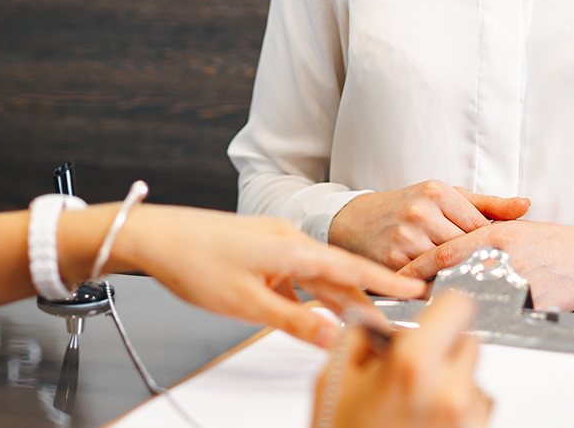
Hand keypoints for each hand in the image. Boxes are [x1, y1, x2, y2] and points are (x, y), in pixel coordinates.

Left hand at [108, 206, 427, 347]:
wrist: (156, 235)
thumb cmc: (195, 263)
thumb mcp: (248, 305)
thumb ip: (295, 322)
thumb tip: (333, 338)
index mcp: (293, 249)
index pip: (353, 271)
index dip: (387, 285)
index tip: (418, 291)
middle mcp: (289, 238)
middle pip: (339, 274)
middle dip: (367, 299)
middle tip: (395, 319)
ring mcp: (273, 240)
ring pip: (316, 274)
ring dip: (336, 299)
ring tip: (359, 323)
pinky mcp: (259, 245)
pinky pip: (296, 270)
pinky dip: (309, 291)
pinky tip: (307, 310)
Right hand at [315, 291, 490, 427]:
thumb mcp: (333, 378)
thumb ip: (359, 336)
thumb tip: (376, 317)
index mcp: (413, 364)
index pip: (459, 305)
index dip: (444, 309)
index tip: (434, 316)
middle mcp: (449, 391)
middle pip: (469, 341)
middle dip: (443, 348)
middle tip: (413, 369)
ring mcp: (467, 420)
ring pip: (474, 377)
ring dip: (453, 381)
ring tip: (416, 404)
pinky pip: (478, 408)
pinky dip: (458, 410)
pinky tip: (426, 423)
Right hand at [329, 181, 529, 269]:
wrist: (356, 220)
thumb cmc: (406, 207)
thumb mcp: (447, 197)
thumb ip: (488, 204)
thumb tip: (525, 206)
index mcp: (437, 191)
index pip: (480, 225)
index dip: (489, 244)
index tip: (497, 255)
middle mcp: (421, 212)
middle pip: (466, 247)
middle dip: (476, 262)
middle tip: (489, 276)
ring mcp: (406, 236)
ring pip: (448, 266)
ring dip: (458, 276)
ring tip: (466, 283)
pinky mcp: (393, 260)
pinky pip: (426, 280)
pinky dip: (436, 286)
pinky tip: (441, 288)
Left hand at [399, 221, 573, 312]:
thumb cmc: (550, 242)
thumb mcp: (512, 228)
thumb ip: (478, 236)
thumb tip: (442, 252)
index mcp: (494, 234)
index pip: (445, 252)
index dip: (418, 267)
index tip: (399, 277)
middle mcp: (503, 255)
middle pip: (454, 278)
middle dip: (430, 292)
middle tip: (407, 302)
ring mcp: (518, 280)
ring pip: (474, 299)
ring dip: (455, 310)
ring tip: (434, 317)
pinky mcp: (533, 302)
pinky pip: (502, 315)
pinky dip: (485, 320)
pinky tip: (473, 326)